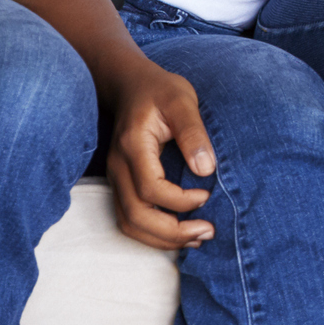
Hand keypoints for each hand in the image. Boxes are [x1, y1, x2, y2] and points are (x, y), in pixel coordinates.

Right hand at [106, 62, 216, 250]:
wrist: (132, 86)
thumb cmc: (161, 91)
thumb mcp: (183, 101)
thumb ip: (194, 133)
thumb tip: (206, 170)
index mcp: (133, 146)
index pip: (149, 188)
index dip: (179, 201)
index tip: (207, 196)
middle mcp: (118, 167)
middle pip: (135, 216)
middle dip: (171, 232)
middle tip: (207, 232)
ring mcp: (116, 178)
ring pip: (128, 223)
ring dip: (161, 239)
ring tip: (197, 239)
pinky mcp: (121, 183)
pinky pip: (129, 218)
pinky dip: (152, 232)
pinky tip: (180, 231)